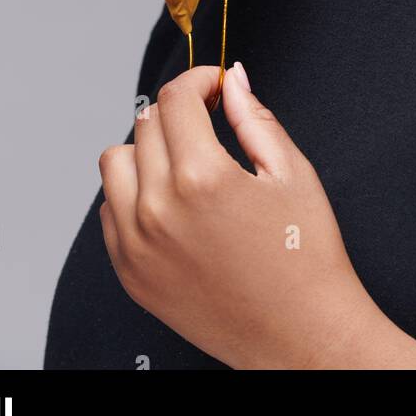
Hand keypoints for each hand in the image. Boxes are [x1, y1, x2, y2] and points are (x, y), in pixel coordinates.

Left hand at [98, 61, 415, 368]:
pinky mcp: (131, 274)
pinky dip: (133, 195)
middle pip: (146, 125)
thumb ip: (254, 118)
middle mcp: (160, 209)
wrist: (302, 337)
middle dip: (179, 112)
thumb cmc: (305, 258)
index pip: (176, 99)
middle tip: (209, 120)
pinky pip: (110, 211)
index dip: (198, 80)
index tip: (213, 85)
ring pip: (115, 163)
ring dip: (146, 150)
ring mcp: (138, 245)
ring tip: (184, 161)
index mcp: (203, 178)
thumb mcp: (291, 173)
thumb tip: (233, 79)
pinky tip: (171, 201)